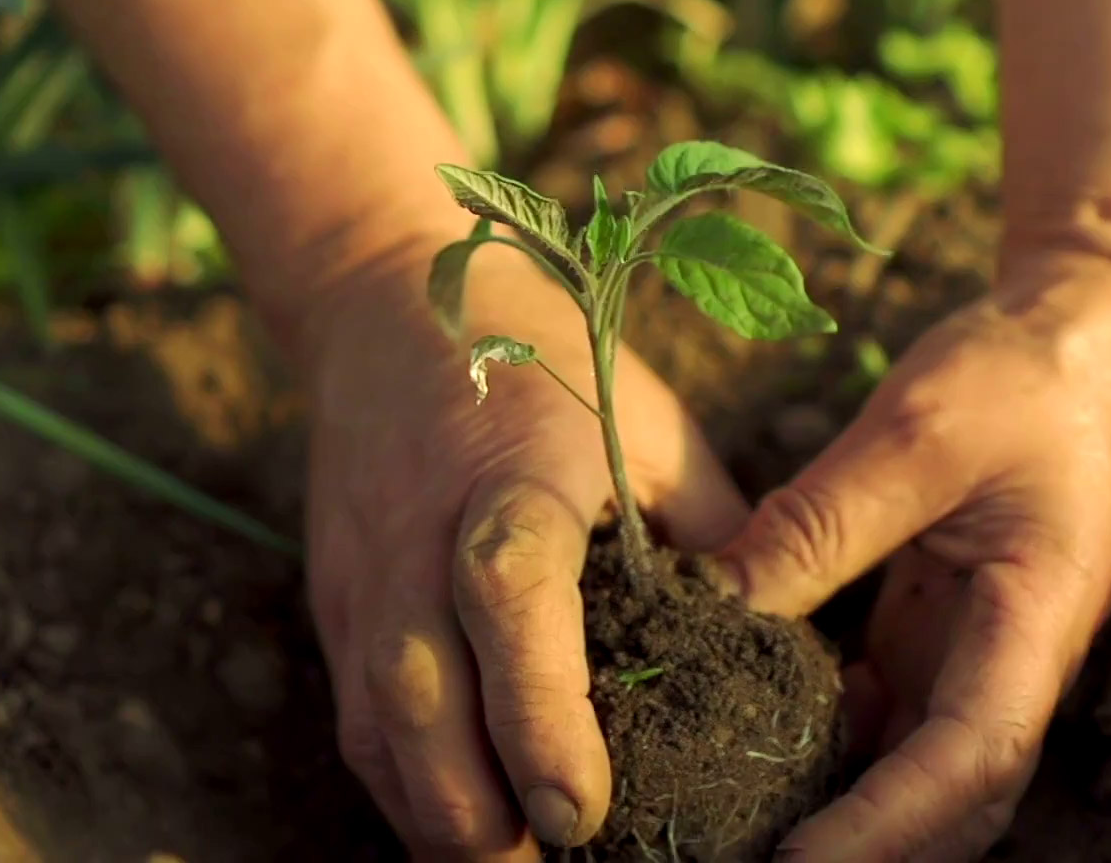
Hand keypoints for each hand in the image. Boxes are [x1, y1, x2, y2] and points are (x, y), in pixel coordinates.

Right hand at [301, 236, 747, 858]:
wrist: (381, 300)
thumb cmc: (545, 358)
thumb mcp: (651, 425)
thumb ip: (706, 538)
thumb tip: (777, 655)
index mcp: (511, 476)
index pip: (509, 600)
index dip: (538, 713)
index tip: (579, 811)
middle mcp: (416, 537)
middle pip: (416, 699)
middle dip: (480, 816)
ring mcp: (359, 577)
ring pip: (376, 731)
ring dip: (439, 820)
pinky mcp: (333, 606)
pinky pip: (359, 725)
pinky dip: (408, 791)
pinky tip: (468, 827)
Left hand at [719, 256, 1110, 861]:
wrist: (1077, 332)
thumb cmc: (1016, 373)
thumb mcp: (910, 433)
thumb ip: (817, 524)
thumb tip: (716, 605)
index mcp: (1038, 617)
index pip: (971, 757)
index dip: (884, 825)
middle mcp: (1018, 658)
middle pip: (955, 797)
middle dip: (869, 848)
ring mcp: (978, 650)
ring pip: (921, 770)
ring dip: (849, 810)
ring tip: (742, 824)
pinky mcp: (938, 629)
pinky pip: (888, 715)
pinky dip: (831, 743)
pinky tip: (752, 740)